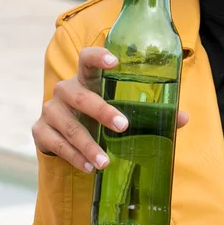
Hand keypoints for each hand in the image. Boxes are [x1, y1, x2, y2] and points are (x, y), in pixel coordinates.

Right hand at [31, 46, 189, 172]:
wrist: (62, 138)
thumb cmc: (98, 119)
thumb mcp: (120, 112)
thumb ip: (149, 113)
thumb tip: (183, 118)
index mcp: (87, 79)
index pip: (87, 59)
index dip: (99, 56)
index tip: (115, 61)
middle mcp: (65, 90)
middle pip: (80, 95)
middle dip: (101, 111)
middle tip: (123, 126)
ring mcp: (50, 110)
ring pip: (69, 126)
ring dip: (88, 145)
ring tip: (105, 162)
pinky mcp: (40, 131)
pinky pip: (57, 144)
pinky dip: (74, 157)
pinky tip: (89, 168)